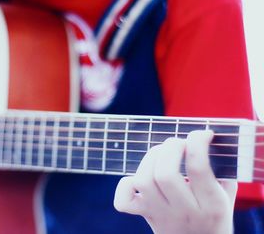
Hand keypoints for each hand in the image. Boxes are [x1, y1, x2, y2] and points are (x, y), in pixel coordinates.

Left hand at [114, 130, 235, 233]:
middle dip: (170, 148)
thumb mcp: (226, 194)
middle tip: (178, 143)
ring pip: (143, 181)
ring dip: (150, 158)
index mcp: (211, 204)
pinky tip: (140, 178)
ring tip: (161, 154)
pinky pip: (123, 201)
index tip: (203, 134)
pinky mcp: (144, 215)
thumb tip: (205, 138)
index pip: (198, 168)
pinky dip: (125, 184)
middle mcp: (184, 211)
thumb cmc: (213, 215)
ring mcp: (160, 214)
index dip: (197, 142)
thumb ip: (219, 170)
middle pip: (165, 173)